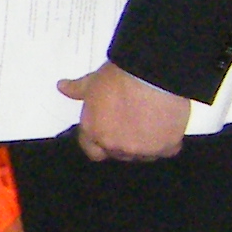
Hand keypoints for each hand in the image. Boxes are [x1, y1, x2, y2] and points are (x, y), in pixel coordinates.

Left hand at [59, 60, 187, 161]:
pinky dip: (168, 141)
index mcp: (94, 132)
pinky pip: (167, 150)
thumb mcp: (92, 82)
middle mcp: (115, 146)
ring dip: (146, 143)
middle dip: (124, 141)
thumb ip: (76, 89)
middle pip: (119, 153)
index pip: (93, 150)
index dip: (102, 142)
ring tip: (151, 121)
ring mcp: (141, 150)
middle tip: (133, 121)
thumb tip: (63, 87)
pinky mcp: (165, 148)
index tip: (110, 132)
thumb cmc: (121, 78)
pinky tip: (167, 124)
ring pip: (143, 154)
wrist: (152, 76)